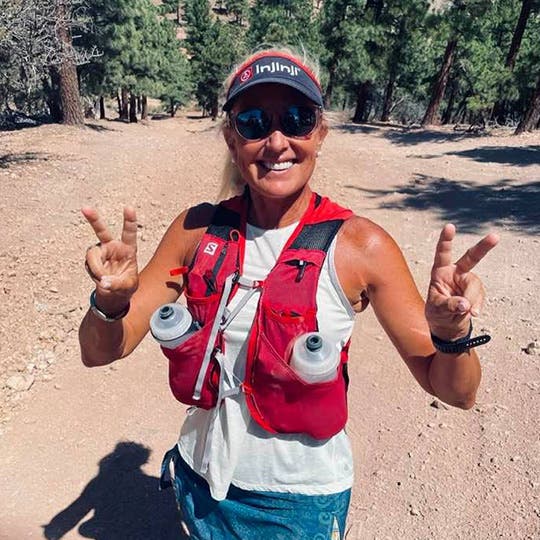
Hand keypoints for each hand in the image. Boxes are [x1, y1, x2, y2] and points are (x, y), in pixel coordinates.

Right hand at [82, 206, 138, 305]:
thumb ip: (117, 284)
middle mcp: (113, 247)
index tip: (129, 207)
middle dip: (93, 219)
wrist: (115, 292)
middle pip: (101, 231)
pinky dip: (94, 273)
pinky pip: (89, 264)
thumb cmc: (126, 285)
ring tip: (104, 278)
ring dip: (96, 267)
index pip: (129, 233)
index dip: (129, 220)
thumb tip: (104, 282)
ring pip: (92, 254)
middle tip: (85, 208)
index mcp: (128, 249)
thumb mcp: (128, 287)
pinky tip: (101, 278)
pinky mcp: (92, 259)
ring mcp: (101, 251)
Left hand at [425, 224, 498, 340]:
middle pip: (471, 257)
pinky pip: (479, 297)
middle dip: (483, 247)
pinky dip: (476, 306)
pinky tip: (471, 313)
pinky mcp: (476, 291)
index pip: (442, 254)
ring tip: (465, 312)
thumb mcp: (437, 310)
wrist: (447, 325)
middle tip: (495, 237)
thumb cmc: (437, 313)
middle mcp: (456, 272)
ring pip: (475, 285)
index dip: (446, 240)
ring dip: (471, 299)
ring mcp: (468, 281)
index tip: (449, 226)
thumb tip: (464, 304)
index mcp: (440, 271)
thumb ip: (448, 305)